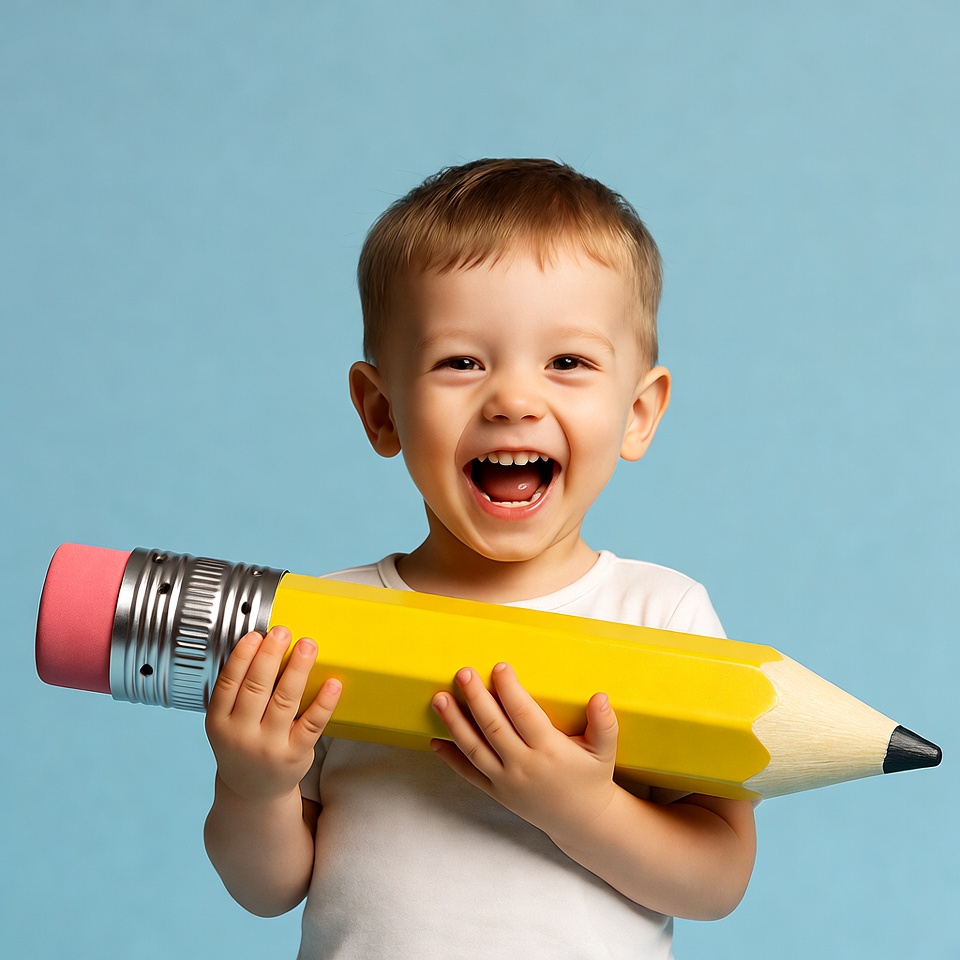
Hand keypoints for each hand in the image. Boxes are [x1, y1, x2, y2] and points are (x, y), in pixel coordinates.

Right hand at [205, 626, 341, 802]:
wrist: (253, 791)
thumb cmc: (243, 744)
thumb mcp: (226, 723)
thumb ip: (238, 692)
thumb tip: (263, 645)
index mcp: (219, 722)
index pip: (228, 684)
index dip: (242, 657)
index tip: (256, 635)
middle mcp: (241, 735)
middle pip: (256, 688)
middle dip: (270, 656)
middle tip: (282, 632)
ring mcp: (269, 746)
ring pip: (285, 700)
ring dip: (298, 669)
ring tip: (308, 646)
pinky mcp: (295, 754)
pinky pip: (312, 724)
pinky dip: (323, 702)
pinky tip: (332, 683)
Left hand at [430, 662, 619, 841]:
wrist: (581, 821)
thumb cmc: (591, 777)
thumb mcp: (605, 751)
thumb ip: (605, 723)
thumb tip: (600, 697)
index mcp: (550, 750)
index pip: (524, 715)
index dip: (510, 690)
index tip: (500, 667)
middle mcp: (524, 766)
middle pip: (493, 727)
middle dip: (476, 698)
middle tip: (462, 672)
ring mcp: (506, 781)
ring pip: (474, 748)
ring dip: (454, 722)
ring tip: (439, 698)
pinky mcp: (496, 792)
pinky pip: (469, 773)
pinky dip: (450, 757)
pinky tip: (434, 740)